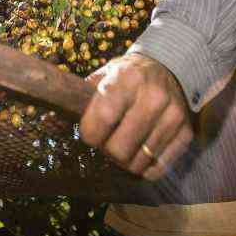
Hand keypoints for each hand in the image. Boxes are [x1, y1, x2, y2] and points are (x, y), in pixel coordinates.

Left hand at [80, 53, 192, 180]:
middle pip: (119, 150)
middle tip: (107, 142)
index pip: (101, 120)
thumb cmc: (127, 76)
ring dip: (125, 161)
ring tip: (124, 145)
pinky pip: (158, 168)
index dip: (90, 135)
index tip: (90, 133)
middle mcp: (153, 97)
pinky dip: (144, 168)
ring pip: (138, 163)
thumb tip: (49, 123)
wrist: (170, 67)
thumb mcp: (104, 76)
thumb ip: (82, 98)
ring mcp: (172, 116)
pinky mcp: (186, 132)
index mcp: (127, 79)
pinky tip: (140, 152)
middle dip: (107, 151)